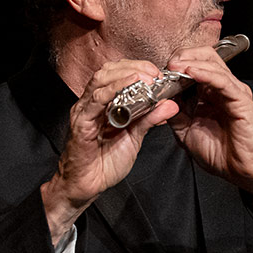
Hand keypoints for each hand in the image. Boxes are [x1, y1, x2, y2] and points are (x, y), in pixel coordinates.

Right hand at [41, 60, 178, 243]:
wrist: (87, 185)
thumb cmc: (106, 161)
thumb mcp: (135, 136)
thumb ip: (150, 118)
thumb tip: (171, 104)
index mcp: (104, 102)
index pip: (118, 72)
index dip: (138, 67)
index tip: (158, 73)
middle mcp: (92, 102)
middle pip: (109, 70)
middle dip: (133, 67)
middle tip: (154, 73)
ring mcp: (84, 111)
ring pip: (100, 80)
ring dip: (124, 75)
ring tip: (144, 78)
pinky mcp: (81, 124)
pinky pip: (94, 102)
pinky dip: (110, 91)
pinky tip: (125, 87)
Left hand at [166, 46, 252, 226]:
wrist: (240, 171)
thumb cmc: (219, 154)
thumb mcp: (185, 131)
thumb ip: (174, 113)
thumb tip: (159, 99)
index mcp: (209, 93)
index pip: (194, 64)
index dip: (176, 64)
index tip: (159, 72)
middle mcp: (222, 88)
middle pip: (204, 56)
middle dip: (183, 56)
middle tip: (168, 65)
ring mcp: (233, 92)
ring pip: (213, 63)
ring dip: (192, 61)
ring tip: (175, 66)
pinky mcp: (241, 100)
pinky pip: (223, 81)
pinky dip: (206, 73)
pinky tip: (192, 72)